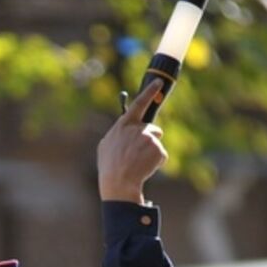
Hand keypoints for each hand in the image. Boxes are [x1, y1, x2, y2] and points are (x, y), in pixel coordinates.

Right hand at [97, 82, 168, 203]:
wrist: (119, 183)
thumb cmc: (110, 167)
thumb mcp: (105, 146)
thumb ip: (116, 134)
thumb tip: (124, 131)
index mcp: (123, 125)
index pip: (139, 103)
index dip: (150, 92)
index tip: (158, 83)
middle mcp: (138, 128)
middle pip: (152, 129)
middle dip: (150, 138)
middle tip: (140, 152)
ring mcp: (149, 139)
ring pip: (156, 142)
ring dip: (151, 151)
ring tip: (139, 163)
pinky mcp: (158, 150)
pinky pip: (160, 155)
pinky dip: (155, 162)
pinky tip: (145, 169)